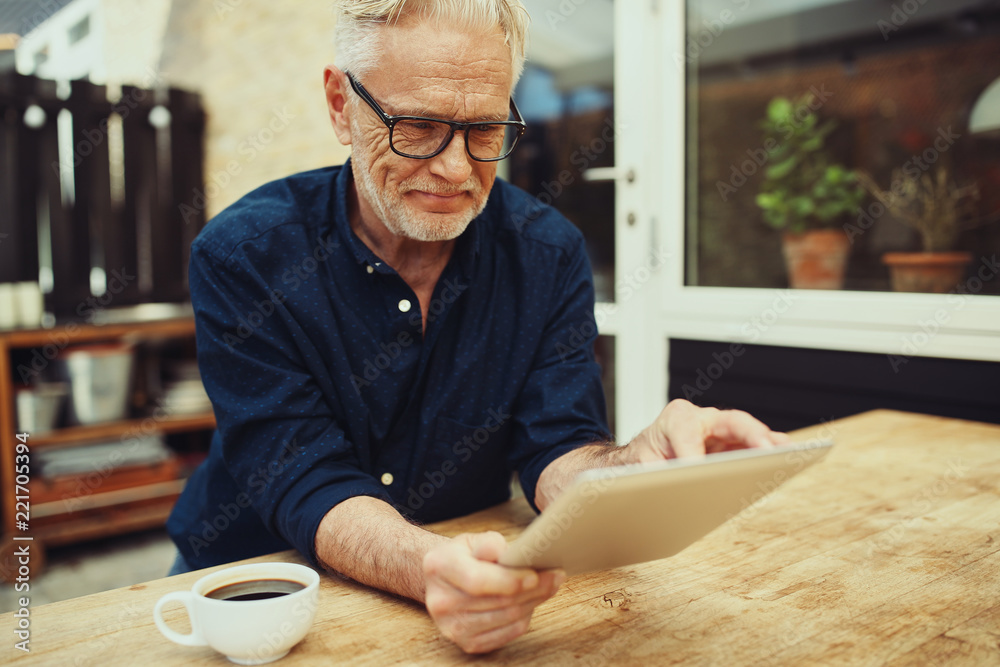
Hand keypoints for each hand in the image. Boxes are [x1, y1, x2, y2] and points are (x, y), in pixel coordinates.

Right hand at [423, 531, 563, 652]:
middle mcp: (440, 602)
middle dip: (532, 589)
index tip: (534, 575)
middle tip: (555, 576)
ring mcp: (452, 627)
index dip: (509, 580)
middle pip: (497, 601)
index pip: (477, 580)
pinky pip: (508, 633)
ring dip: (533, 602)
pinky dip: (525, 617)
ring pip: (507, 618)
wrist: (444, 580)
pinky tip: (532, 602)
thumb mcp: (473, 539)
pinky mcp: (467, 643)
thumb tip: (515, 555)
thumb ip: (491, 544)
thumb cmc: (464, 556)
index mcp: (439, 567)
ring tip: (549, 586)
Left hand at [628, 399, 789, 462]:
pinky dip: (769, 452)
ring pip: (748, 432)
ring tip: (787, 455)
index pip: (687, 431)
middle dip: (750, 434)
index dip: (693, 452)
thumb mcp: (641, 467)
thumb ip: (656, 474)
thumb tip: (676, 489)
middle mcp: (701, 419)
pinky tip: (785, 461)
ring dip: (768, 443)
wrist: (645, 458)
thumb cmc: (644, 460)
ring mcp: (721, 431)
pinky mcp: (734, 445)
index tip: (697, 469)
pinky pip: (754, 446)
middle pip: (731, 422)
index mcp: (675, 419)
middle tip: (766, 450)